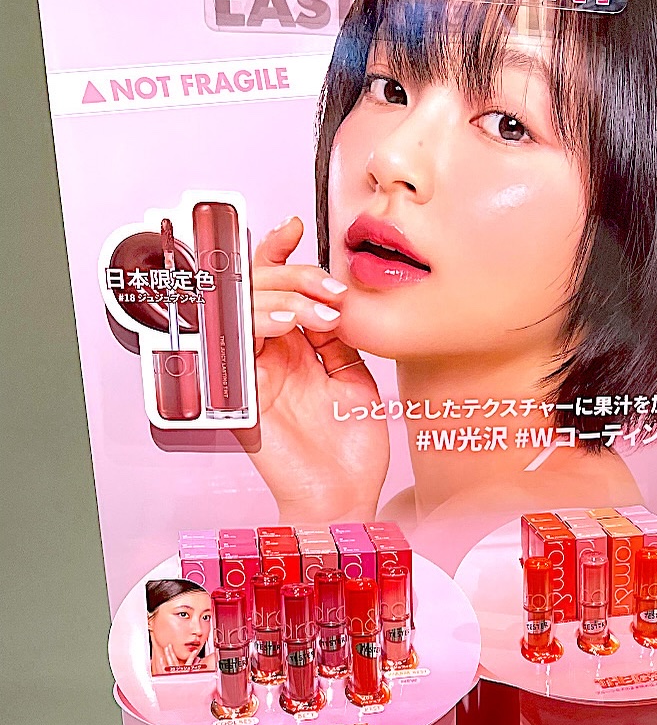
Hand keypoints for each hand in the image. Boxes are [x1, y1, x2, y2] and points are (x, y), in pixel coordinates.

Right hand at [238, 216, 388, 521]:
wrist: (346, 497)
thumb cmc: (351, 450)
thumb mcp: (354, 377)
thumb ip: (338, 336)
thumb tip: (332, 294)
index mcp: (291, 348)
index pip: (271, 286)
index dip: (277, 252)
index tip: (296, 227)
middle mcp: (266, 355)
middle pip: (253, 287)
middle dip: (291, 272)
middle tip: (328, 286)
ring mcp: (251, 371)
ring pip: (240, 306)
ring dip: (282, 295)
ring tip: (321, 311)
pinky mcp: (240, 392)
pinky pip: (235, 342)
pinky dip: (261, 322)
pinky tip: (292, 324)